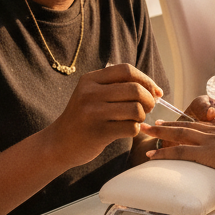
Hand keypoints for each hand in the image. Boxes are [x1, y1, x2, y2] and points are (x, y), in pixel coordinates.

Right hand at [45, 64, 161, 168]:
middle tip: (148, 108)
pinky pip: (131, 127)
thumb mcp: (93, 94)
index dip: (146, 80)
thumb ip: (118, 87)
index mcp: (90, 79)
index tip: (155, 92)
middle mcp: (90, 93)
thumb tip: (156, 90)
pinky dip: (135, 129)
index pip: (127, 70)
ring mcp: (93, 113)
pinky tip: (127, 130)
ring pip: (136, 109)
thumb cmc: (84, 118)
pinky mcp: (98, 132)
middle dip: (149, 100)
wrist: (58, 144)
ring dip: (142, 116)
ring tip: (135, 120)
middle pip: (135, 89)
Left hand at [150, 119, 214, 185]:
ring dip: (160, 132)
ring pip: (179, 134)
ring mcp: (212, 141)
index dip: (190, 123)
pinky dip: (164, 152)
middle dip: (169, 124)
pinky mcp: (208, 153)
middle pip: (188, 125)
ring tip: (145, 131)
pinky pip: (180, 151)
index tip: (179, 123)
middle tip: (153, 122)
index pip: (204, 124)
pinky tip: (151, 153)